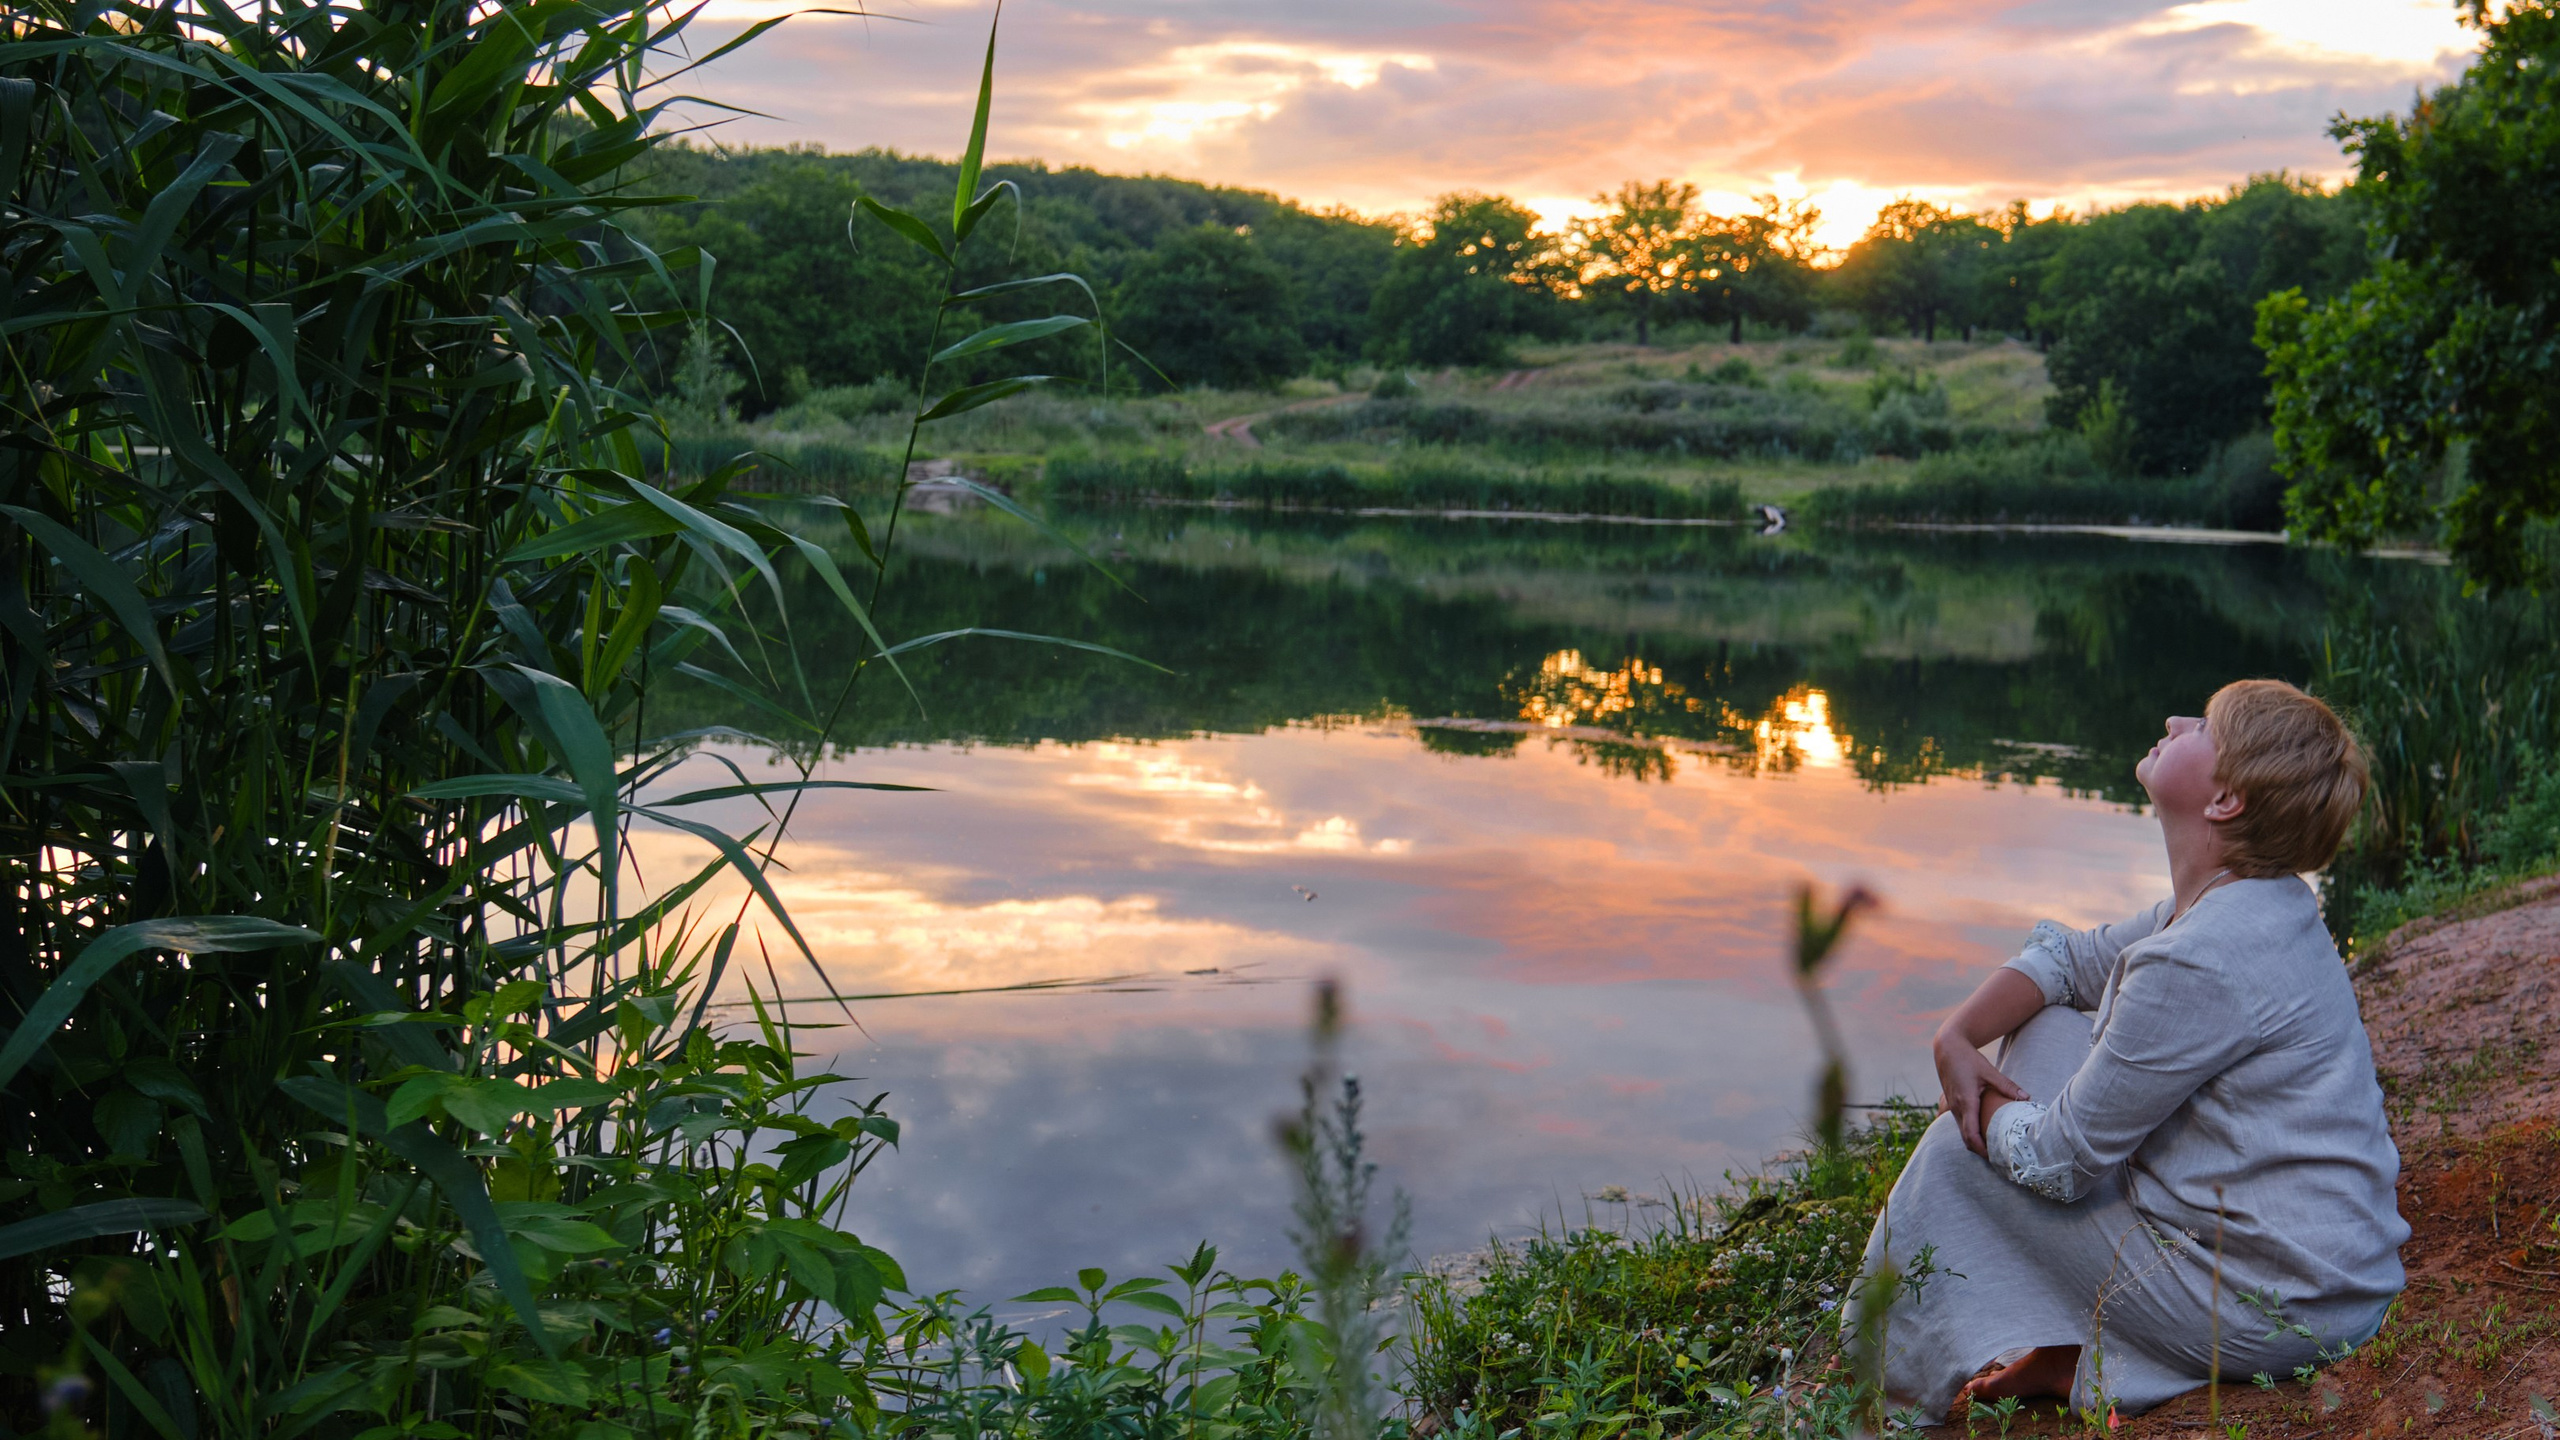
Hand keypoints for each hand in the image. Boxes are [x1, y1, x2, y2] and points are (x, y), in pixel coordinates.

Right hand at [1933, 1027, 2027, 1156]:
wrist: (1947, 1047)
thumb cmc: (1967, 1058)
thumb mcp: (1989, 1071)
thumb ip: (2007, 1086)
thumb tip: (2027, 1097)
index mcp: (1966, 1102)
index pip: (1971, 1134)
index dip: (1982, 1149)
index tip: (1995, 1156)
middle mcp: (1956, 1107)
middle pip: (1966, 1138)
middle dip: (1980, 1150)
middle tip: (1998, 1157)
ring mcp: (1951, 1106)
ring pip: (1961, 1131)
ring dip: (1974, 1141)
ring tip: (1992, 1147)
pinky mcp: (1951, 1103)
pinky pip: (1958, 1123)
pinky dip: (1968, 1132)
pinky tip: (1979, 1132)